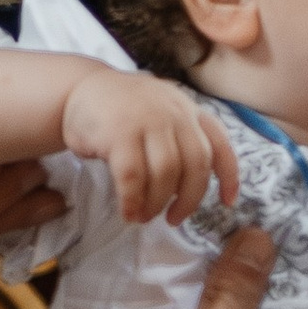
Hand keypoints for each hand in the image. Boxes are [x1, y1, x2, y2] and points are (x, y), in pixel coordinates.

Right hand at [59, 67, 237, 224]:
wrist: (78, 89)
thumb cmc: (121, 111)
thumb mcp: (160, 114)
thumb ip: (179, 140)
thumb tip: (188, 190)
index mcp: (188, 110)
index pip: (219, 144)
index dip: (229, 176)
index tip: (228, 202)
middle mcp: (174, 112)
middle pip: (196, 165)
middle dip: (189, 200)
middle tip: (174, 219)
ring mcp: (147, 119)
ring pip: (166, 174)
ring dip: (157, 203)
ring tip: (144, 217)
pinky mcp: (120, 132)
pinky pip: (133, 177)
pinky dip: (132, 201)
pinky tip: (128, 212)